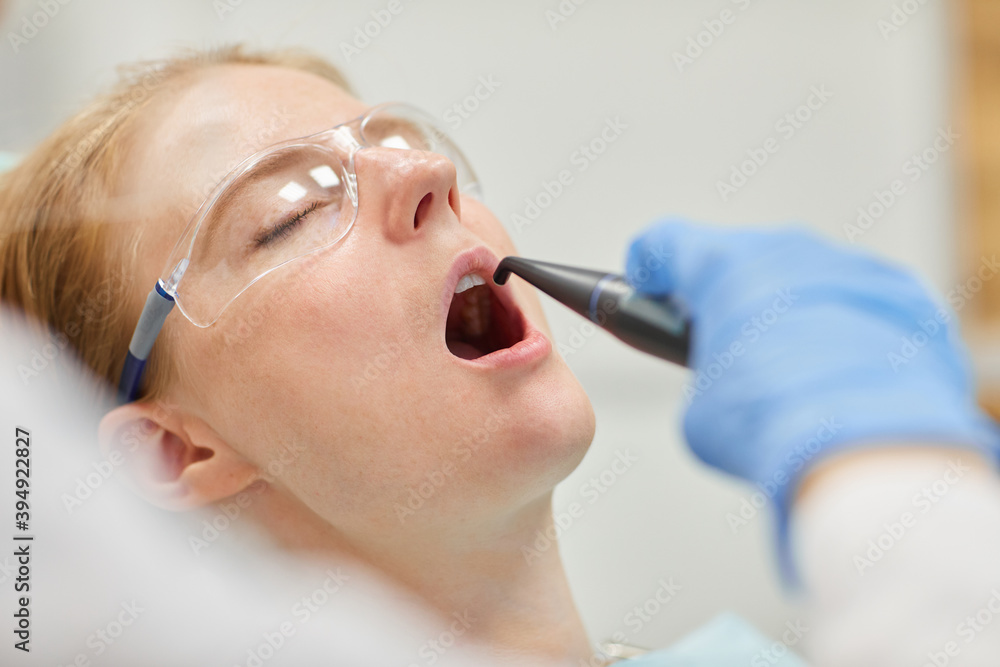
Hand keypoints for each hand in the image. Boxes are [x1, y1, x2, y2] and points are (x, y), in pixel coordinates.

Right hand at [624, 217, 999, 582]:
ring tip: (791, 368)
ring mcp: (850, 266)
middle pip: (739, 257)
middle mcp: (786, 249)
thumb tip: (729, 387)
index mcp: (721, 264)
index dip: (648, 267)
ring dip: (787, 309)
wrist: (873, 447)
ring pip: (803, 276)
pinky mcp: (903, 294)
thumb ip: (705, 377)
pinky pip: (859, 302)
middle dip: (726, 293)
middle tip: (722, 342)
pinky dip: (845, 329)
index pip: (664, 242)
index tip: (647, 285)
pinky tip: (844, 376)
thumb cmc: (771, 425)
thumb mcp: (699, 412)